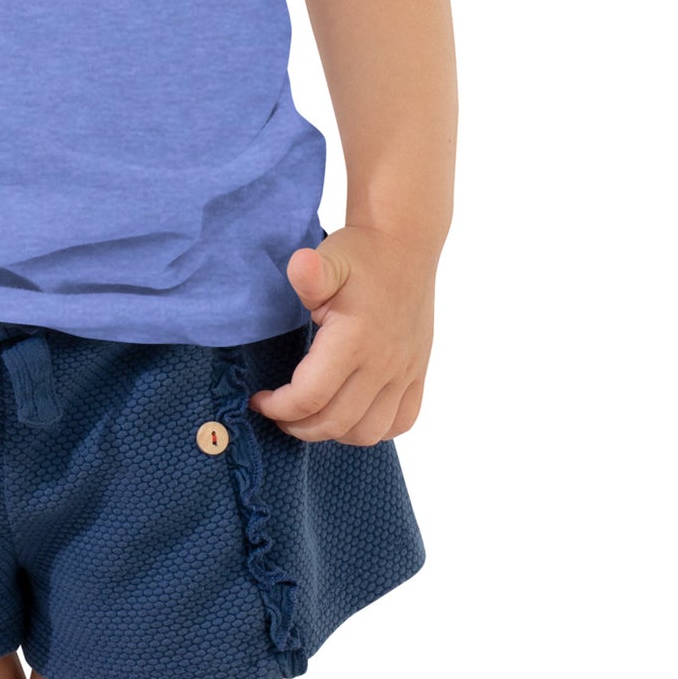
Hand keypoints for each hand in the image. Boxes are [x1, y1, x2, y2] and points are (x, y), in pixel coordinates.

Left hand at [246, 226, 435, 445]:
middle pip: (335, 422)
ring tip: (310, 417)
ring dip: (333, 433)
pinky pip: (401, 422)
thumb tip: (301, 266)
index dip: (278, 407)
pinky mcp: (418, 372)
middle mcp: (383, 362)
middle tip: (278, 413)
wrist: (404, 244)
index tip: (260, 399)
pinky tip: (350, 415)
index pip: (310, 397)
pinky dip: (373, 429)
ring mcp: (405, 371)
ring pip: (368, 432)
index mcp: (355, 339)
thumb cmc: (360, 254)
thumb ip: (310, 273)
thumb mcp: (329, 258)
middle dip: (298, 426)